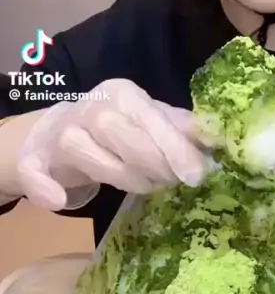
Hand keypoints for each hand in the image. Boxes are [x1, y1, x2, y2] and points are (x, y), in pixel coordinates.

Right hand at [17, 79, 207, 210]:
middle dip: (152, 163)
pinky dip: (47, 188)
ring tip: (145, 186)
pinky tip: (61, 200)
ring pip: (86, 152)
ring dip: (120, 176)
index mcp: (122, 93)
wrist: (60, 132)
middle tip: (171, 182)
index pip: (149, 116)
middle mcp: (89, 106)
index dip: (174, 146)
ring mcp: (60, 132)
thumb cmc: (120, 129)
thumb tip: (220, 138)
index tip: (197, 174)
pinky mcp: (34, 159)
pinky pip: (36, 172)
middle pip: (118, 131)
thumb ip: (183, 129)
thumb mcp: (153, 123)